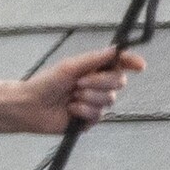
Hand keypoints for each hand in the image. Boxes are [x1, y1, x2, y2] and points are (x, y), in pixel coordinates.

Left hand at [17, 48, 145, 133]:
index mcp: (94, 69)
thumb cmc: (46, 83)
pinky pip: (97, 115)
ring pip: (108, 100)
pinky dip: (82, 111)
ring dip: (88, 97)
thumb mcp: (70, 66)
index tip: (140, 66)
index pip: (119, 65)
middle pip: (118, 82)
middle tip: (78, 83)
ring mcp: (94, 103)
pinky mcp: (88, 120)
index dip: (131, 63)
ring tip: (70, 97)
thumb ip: (95, 59)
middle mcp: (97, 86)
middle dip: (99, 82)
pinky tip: (69, 110)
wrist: (30, 106)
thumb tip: (116, 49)